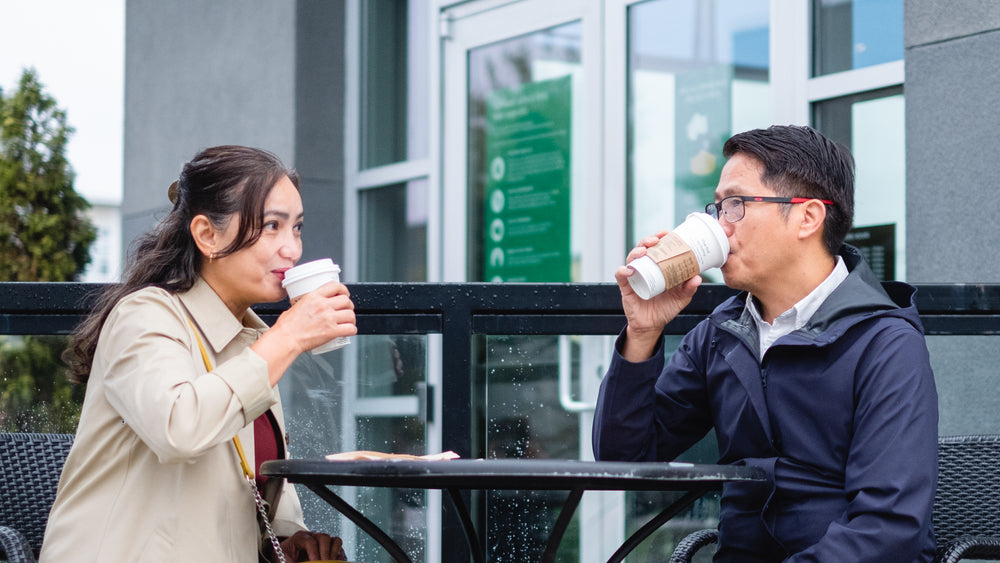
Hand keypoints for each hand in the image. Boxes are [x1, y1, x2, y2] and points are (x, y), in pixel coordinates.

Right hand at [252, 280, 357, 385]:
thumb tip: (312, 305)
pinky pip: (350, 329)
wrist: (285, 339)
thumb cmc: (286, 327)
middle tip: (346, 310)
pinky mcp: (331, 331)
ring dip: (351, 319)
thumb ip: (308, 303)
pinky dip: (352, 330)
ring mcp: (328, 318)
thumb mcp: (296, 306)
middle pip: (346, 300)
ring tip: (348, 322)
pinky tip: (348, 331)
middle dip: (348, 306)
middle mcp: (323, 305)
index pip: (335, 286)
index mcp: (313, 297)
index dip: (343, 290)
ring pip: (350, 314)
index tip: (344, 294)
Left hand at [279, 530, 345, 561]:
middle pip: (324, 537)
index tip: (315, 562)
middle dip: (325, 552)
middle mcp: (313, 536)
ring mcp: (323, 541)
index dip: (314, 553)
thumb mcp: (285, 560)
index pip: (310, 541)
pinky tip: (333, 562)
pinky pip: (339, 548)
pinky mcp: (331, 547)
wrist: (287, 557)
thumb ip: (291, 561)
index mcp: (299, 538)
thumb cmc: (285, 559)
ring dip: (333, 553)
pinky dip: (338, 556)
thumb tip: (305, 562)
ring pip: (335, 540)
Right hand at [616, 232, 701, 361]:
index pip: (657, 248)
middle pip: (643, 249)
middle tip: (655, 240)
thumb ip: (689, 288)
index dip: (660, 238)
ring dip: (636, 252)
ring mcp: (634, 276)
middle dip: (647, 241)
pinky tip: (630, 270)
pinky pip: (621, 275)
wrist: (652, 326)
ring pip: (631, 258)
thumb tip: (697, 277)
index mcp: (658, 268)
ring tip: (644, 252)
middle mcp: (645, 269)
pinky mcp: (626, 287)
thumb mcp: (681, 298)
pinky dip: (623, 271)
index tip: (666, 233)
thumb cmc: (665, 309)